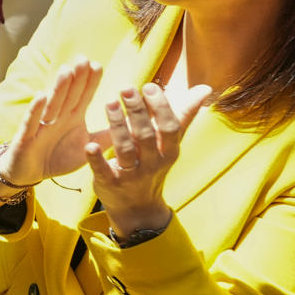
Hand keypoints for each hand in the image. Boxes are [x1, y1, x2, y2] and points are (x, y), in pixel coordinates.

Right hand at [0, 57, 104, 183]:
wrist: (30, 173)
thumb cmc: (58, 157)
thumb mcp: (87, 148)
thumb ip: (105, 137)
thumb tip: (132, 127)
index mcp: (71, 117)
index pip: (82, 96)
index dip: (89, 82)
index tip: (97, 65)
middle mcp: (57, 116)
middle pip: (68, 94)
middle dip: (76, 78)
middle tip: (83, 59)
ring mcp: (41, 124)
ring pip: (51, 103)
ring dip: (58, 88)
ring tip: (66, 70)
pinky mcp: (26, 136)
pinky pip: (31, 121)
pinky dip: (35, 109)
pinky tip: (41, 95)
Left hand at [85, 82, 211, 234]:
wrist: (138, 208)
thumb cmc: (154, 164)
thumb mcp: (170, 144)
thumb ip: (183, 115)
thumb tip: (204, 88)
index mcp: (169, 151)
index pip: (169, 127)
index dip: (161, 107)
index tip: (149, 86)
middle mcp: (153, 163)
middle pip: (146, 135)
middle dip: (138, 111)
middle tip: (126, 88)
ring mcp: (132, 175)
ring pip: (125, 149)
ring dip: (118, 126)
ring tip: (109, 103)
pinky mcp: (110, 183)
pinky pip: (103, 170)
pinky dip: (97, 158)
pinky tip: (90, 144)